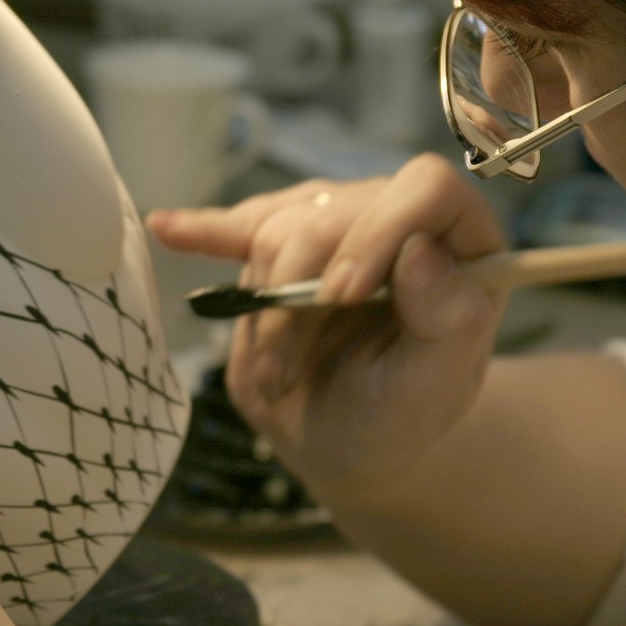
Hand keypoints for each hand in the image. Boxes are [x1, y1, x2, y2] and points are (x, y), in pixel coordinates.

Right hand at [147, 154, 508, 506]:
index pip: (425, 188)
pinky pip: (238, 227)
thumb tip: (420, 250)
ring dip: (265, 312)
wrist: (354, 438)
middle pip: (330, 214)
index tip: (343, 295)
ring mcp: (332, 224)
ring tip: (277, 376)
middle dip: (299, 298)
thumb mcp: (437, 384)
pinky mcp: (278, 245)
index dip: (380, 230)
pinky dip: (202, 229)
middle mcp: (394, 214)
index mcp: (458, 236)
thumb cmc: (406, 412)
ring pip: (277, 231)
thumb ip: (448, 318)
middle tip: (289, 369)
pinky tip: (167, 226)